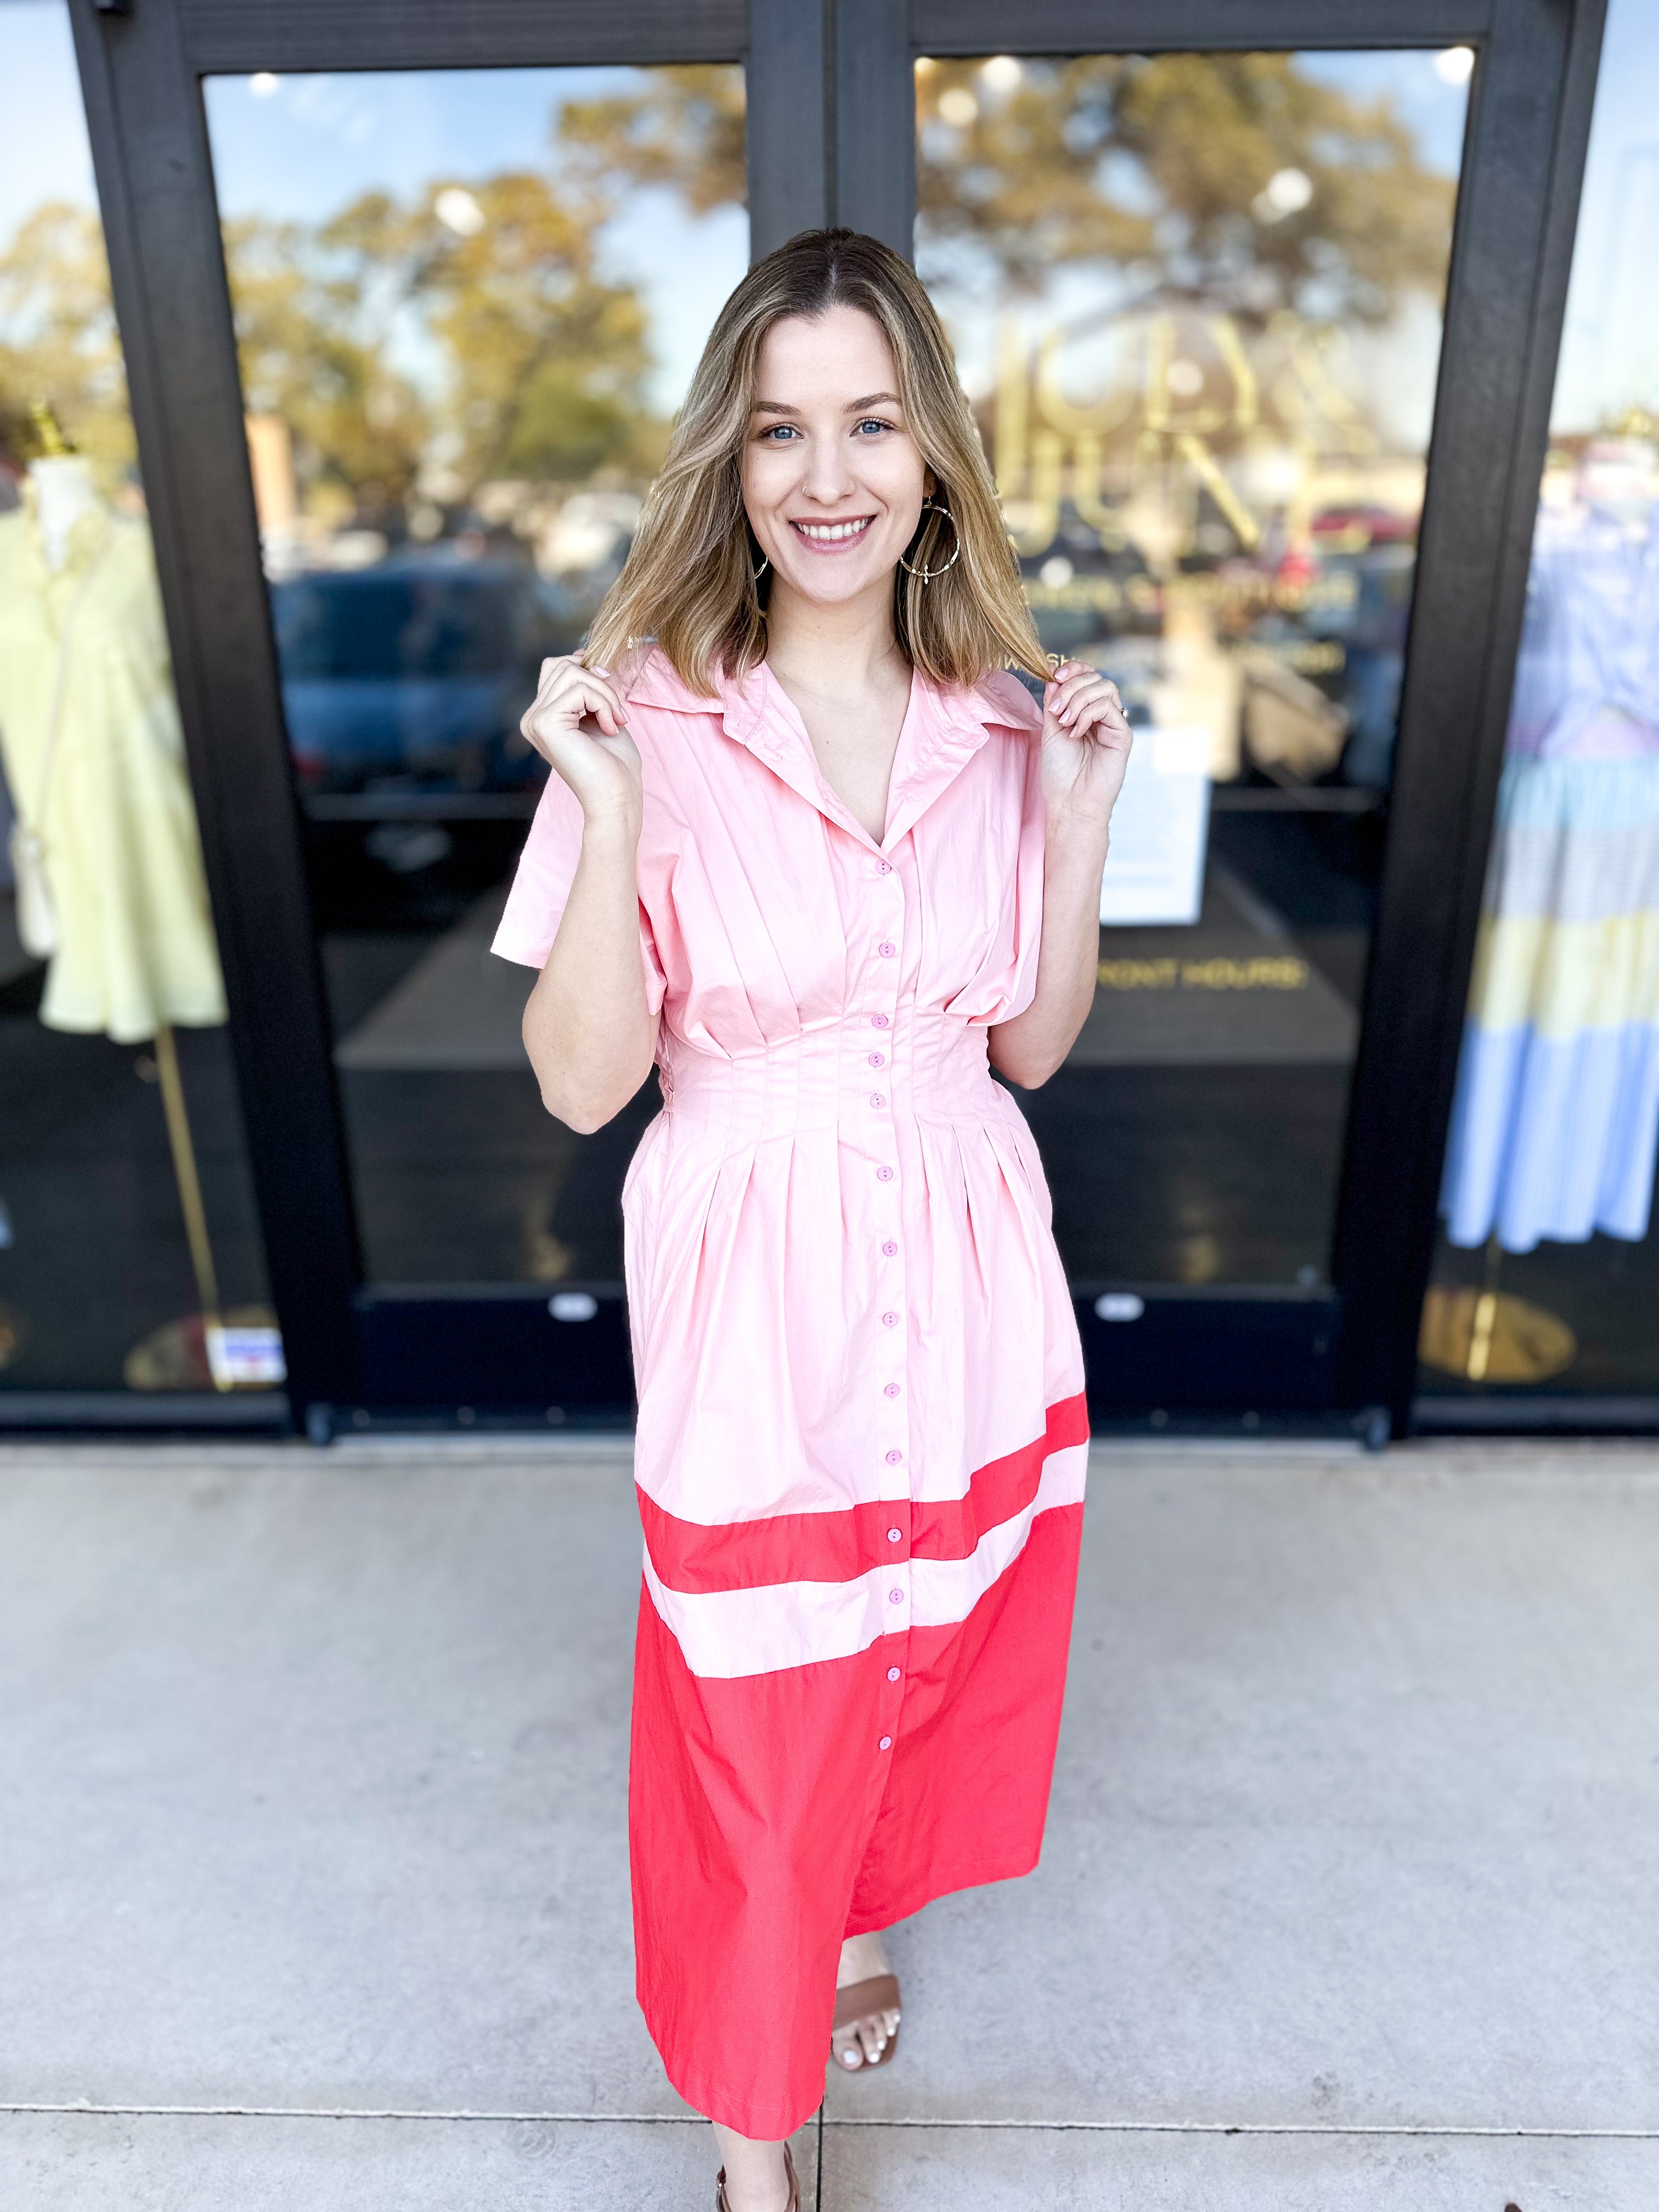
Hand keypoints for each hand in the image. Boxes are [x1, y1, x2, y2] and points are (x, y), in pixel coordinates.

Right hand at [520, 654, 642, 825]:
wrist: (616, 798)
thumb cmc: (614, 764)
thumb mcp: (599, 714)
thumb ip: (586, 688)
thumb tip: (582, 656)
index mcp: (541, 717)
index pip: (555, 667)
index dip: (586, 670)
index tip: (609, 693)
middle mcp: (531, 718)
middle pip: (563, 665)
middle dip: (600, 683)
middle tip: (618, 712)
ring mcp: (535, 720)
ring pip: (572, 672)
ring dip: (604, 693)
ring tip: (616, 719)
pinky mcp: (545, 723)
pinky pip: (579, 690)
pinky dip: (603, 703)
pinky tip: (611, 727)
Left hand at [1039, 658, 1131, 835]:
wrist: (1069, 802)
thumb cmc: (1060, 772)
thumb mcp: (1050, 730)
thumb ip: (1054, 702)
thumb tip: (1054, 673)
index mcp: (1085, 711)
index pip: (1086, 676)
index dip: (1073, 669)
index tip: (1054, 675)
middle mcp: (1102, 715)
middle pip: (1095, 677)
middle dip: (1071, 686)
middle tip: (1056, 710)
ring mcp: (1114, 723)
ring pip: (1104, 687)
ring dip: (1078, 699)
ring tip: (1064, 721)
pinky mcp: (1123, 734)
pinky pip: (1108, 707)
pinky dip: (1087, 714)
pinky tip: (1076, 732)